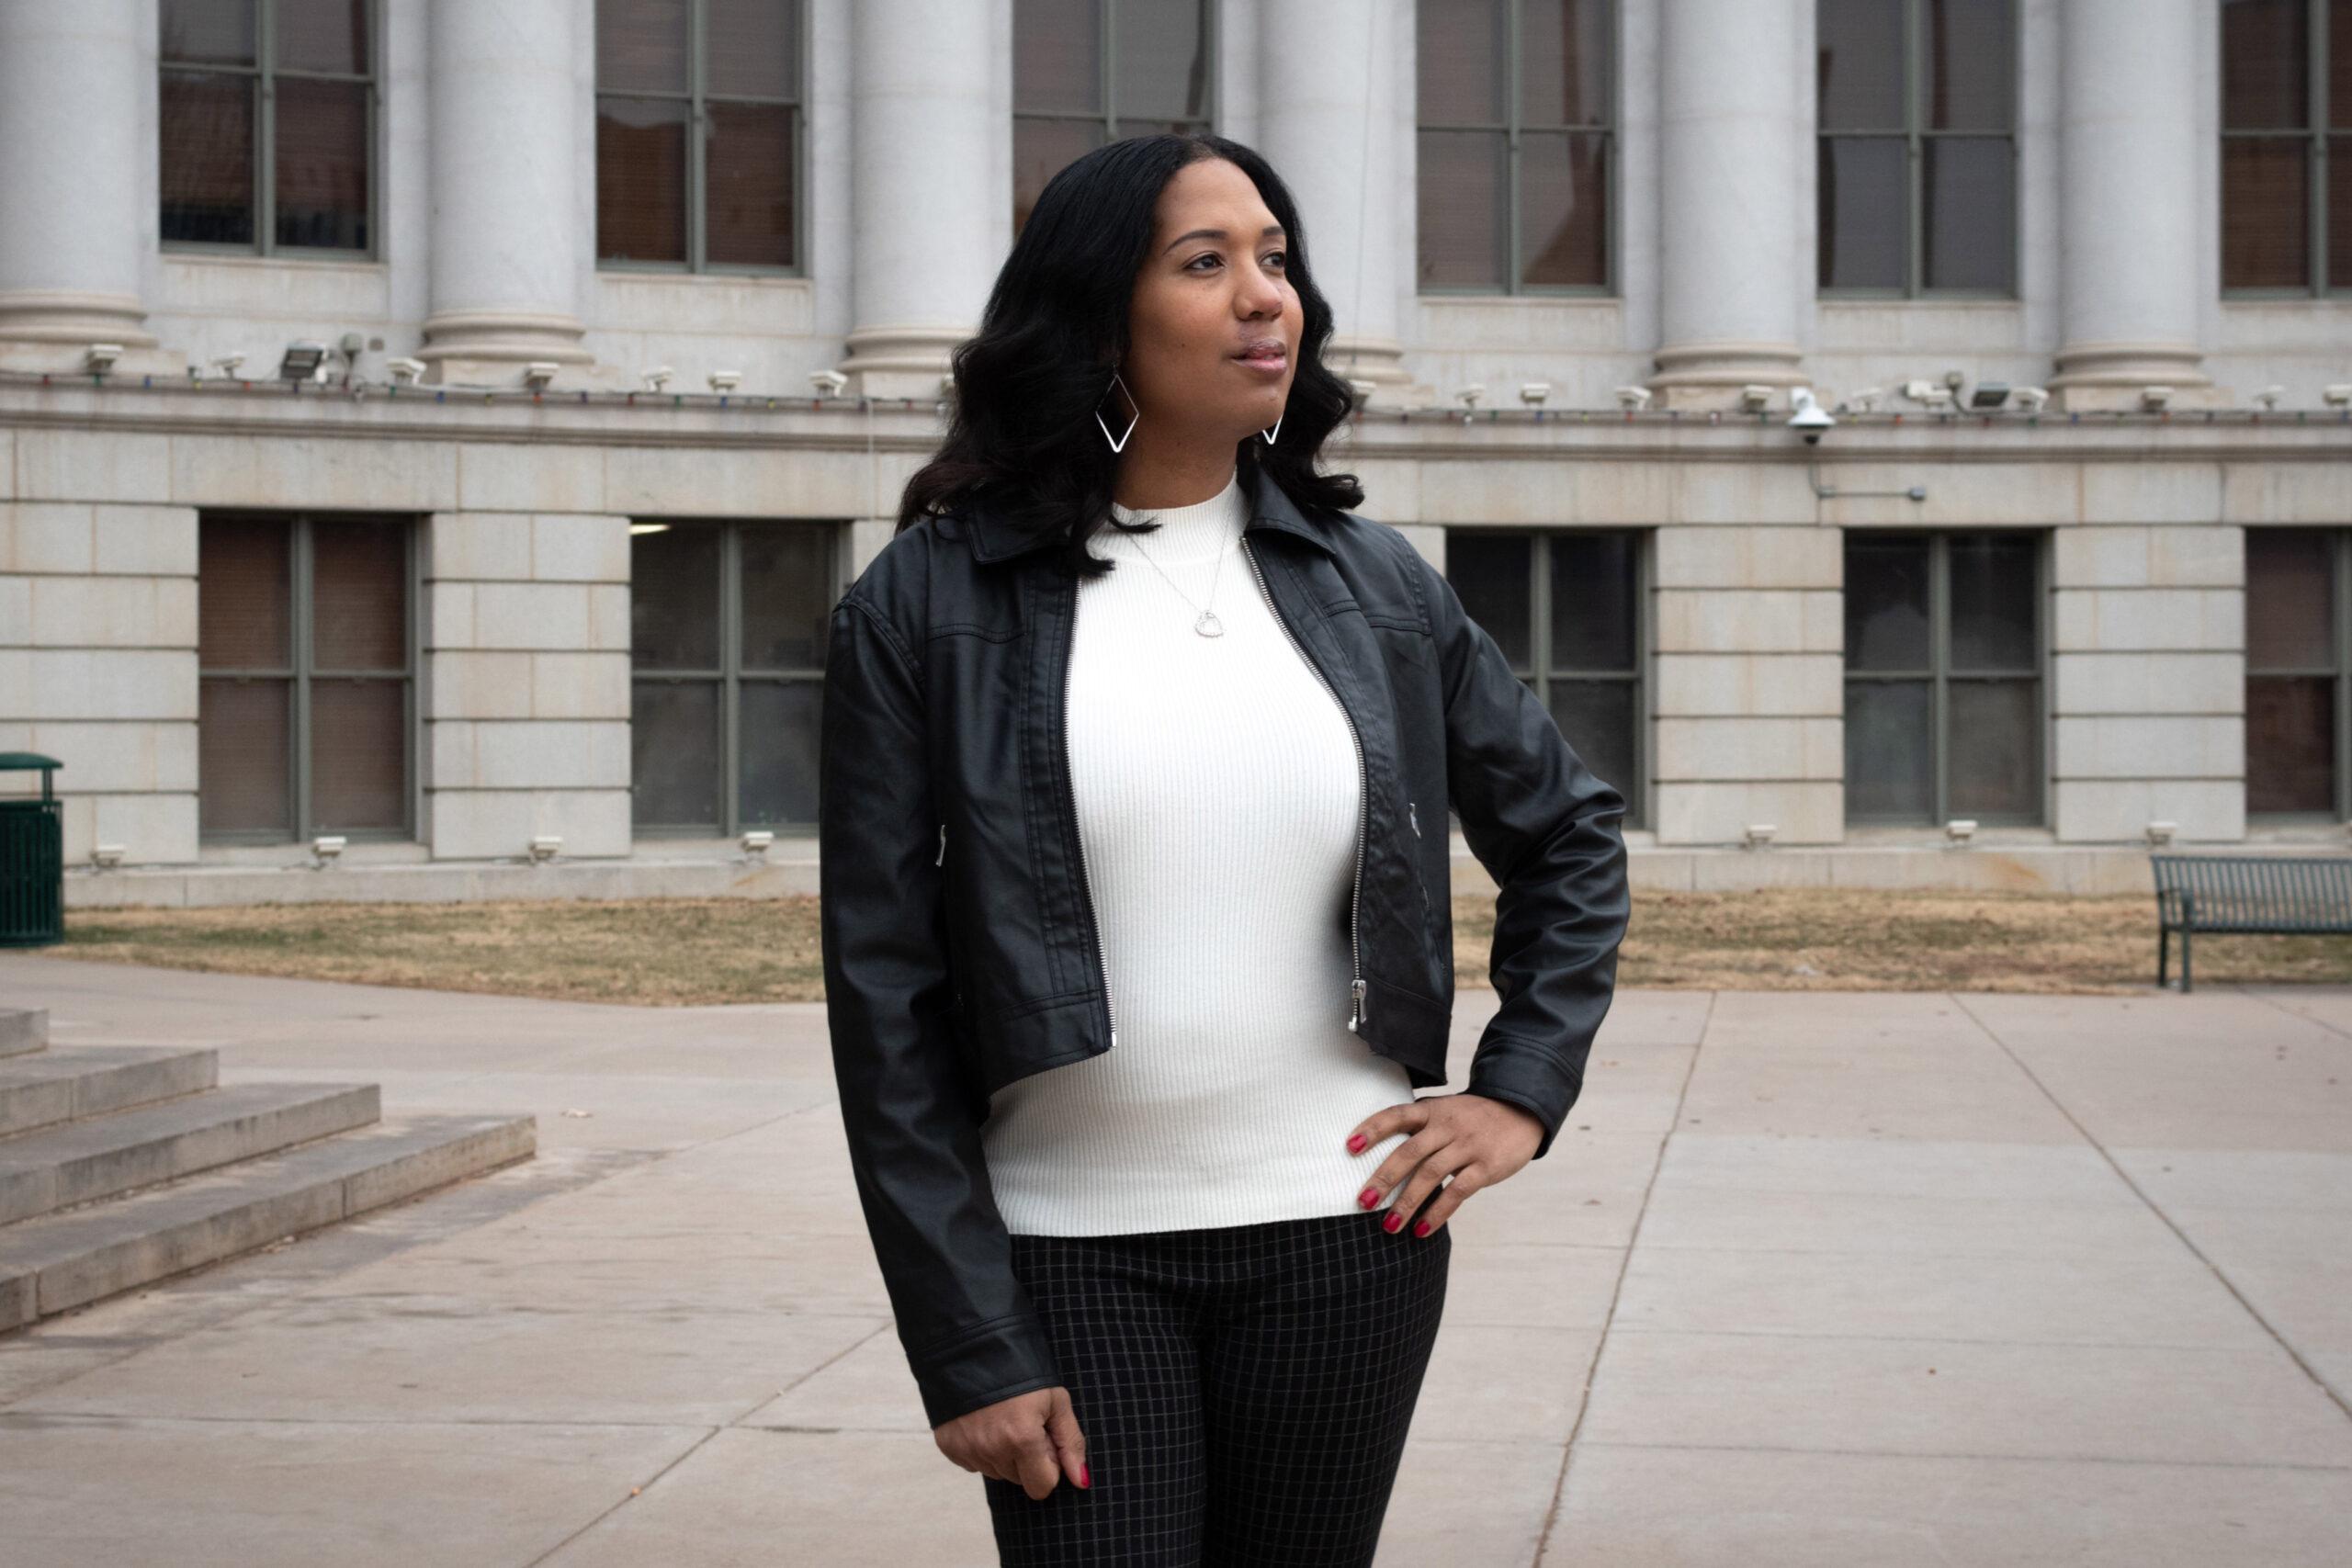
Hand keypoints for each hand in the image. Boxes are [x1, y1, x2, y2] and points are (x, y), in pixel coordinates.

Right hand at [934, 1384, 1089, 1499]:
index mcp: (1022, 1440)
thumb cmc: (1023, 1370)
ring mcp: (967, 1449)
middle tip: (1023, 1423)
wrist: (974, 1345)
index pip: (1041, 1487)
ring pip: (996, 1472)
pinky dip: (981, 1448)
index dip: (1048, 1465)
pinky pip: (973, 1463)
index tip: (1044, 1438)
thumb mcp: (1056, 1401)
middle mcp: (991, 1450)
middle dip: (1026, 1458)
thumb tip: (1081, 1482)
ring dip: (1003, 1454)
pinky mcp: (948, 1446)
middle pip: (1018, 1479)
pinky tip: (983, 1421)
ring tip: (1002, 1418)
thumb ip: (1070, 1444)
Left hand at [1342, 1092, 1544, 1236]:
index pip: (1396, 1116)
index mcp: (1432, 1110)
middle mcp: (1447, 1125)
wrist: (1521, 1109)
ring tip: (1388, 1226)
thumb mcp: (1445, 1111)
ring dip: (1407, 1202)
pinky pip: (1458, 1192)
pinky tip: (1422, 1230)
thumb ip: (1418, 1127)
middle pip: (1410, 1151)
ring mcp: (1467, 1145)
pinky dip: (1438, 1212)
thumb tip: (1378, 1153)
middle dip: (1384, 1178)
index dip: (1372, 1129)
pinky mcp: (1486, 1166)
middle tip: (1363, 1201)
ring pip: (1431, 1175)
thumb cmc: (1473, 1117)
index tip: (1349, 1147)